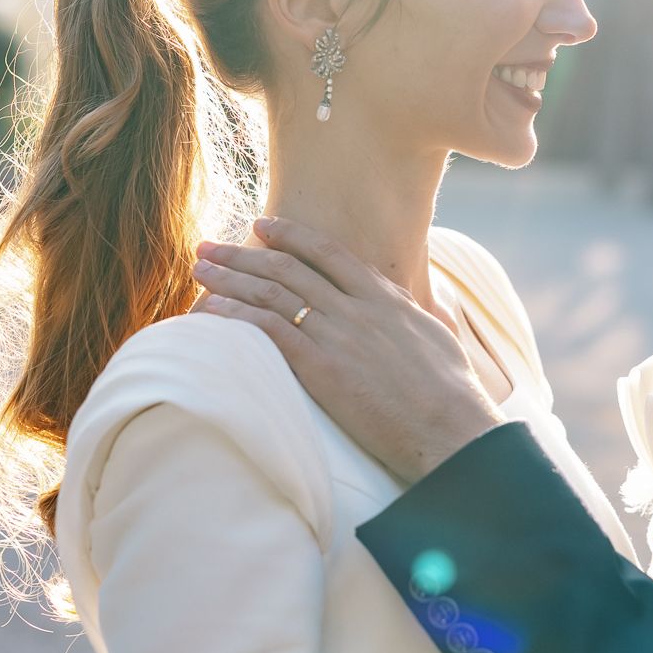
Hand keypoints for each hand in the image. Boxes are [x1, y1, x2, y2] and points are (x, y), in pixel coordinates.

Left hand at [190, 218, 502, 481]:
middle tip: (209, 245)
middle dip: (243, 253)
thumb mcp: (439, 340)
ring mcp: (338, 335)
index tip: (262, 226)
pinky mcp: (321, 367)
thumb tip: (425, 316)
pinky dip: (235, 316)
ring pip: (272, 294)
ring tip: (199, 269)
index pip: (328, 253)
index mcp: (385, 297)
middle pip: (289, 268)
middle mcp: (357, 307)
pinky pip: (269, 331)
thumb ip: (420, 320)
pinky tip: (209, 309)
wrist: (452, 426)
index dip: (291, 236)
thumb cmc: (453, 393)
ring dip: (230, 279)